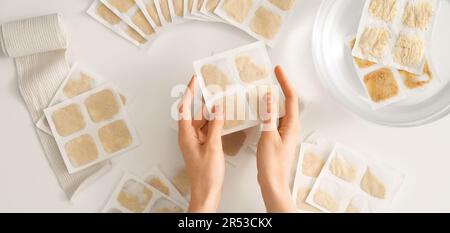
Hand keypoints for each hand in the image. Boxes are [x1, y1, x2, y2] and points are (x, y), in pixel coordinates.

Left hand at [178, 76, 224, 212]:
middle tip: (209, 86)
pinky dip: (215, 123)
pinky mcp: (203, 147)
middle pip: (194, 113)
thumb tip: (218, 108)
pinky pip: (208, 130)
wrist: (207, 193)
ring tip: (219, 99)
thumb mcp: (213, 147)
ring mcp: (196, 142)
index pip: (185, 108)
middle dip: (201, 99)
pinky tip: (223, 118)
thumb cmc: (206, 175)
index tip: (194, 80)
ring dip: (210, 112)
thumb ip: (216, 126)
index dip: (189, 92)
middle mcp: (189, 137)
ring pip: (202, 121)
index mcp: (186, 135)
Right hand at [257, 66, 299, 212]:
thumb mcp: (268, 136)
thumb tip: (270, 96)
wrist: (273, 182)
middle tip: (271, 76)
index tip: (278, 70)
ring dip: (273, 100)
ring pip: (280, 110)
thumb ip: (269, 115)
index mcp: (291, 125)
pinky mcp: (278, 138)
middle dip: (280, 87)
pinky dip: (268, 111)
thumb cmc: (272, 164)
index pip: (291, 97)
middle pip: (287, 102)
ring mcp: (284, 132)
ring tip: (262, 90)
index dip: (285, 81)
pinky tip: (259, 111)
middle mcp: (290, 127)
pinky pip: (274, 119)